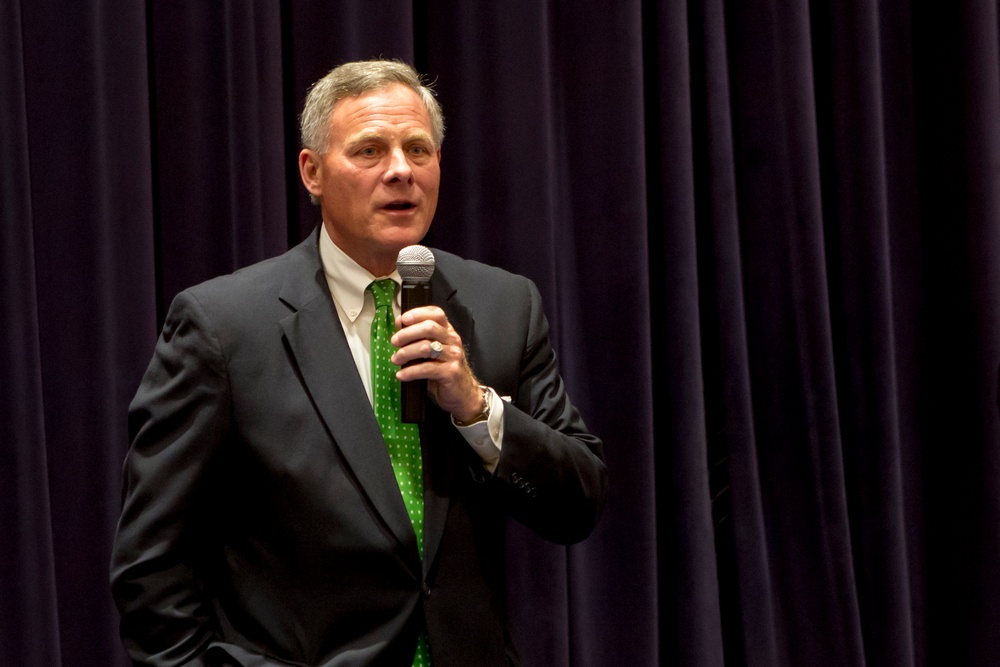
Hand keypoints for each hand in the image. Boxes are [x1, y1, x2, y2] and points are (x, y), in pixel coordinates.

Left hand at [390, 306, 483, 421]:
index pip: (436, 314)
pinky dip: (410, 371)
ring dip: (406, 353)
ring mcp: (453, 356)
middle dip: (407, 333)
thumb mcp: (434, 352)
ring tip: (395, 359)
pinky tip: (401, 375)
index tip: (401, 320)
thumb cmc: (444, 371)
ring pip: (425, 347)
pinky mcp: (451, 372)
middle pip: (428, 327)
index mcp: (448, 332)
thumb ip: (421, 339)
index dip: (417, 313)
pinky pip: (426, 368)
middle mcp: (453, 340)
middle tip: (394, 342)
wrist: (463, 394)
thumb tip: (399, 328)